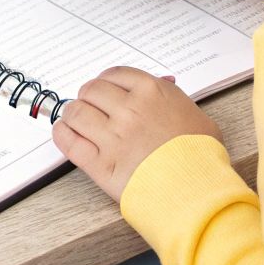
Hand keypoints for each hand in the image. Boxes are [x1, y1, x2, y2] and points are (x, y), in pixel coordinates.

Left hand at [52, 67, 221, 201]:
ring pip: (76, 112)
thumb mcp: (196, 116)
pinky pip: (69, 142)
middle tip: (90, 106)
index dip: (105, 81)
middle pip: (91, 90)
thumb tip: (159, 92)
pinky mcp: (101, 164)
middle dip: (88, 97)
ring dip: (73, 114)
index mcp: (152, 92)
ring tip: (76, 121)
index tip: (103, 89)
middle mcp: (129, 109)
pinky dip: (62, 134)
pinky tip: (65, 133)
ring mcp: (112, 136)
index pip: (114, 74)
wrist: (197, 190)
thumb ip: (172, 100)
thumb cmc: (201, 156)